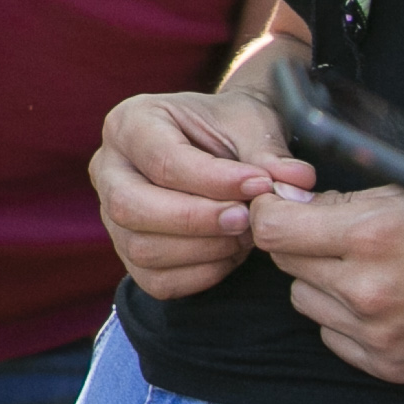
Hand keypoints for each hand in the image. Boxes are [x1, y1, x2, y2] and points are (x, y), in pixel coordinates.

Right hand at [92, 87, 313, 295]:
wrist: (221, 145)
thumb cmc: (231, 130)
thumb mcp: (252, 125)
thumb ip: (269, 154)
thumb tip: (295, 183)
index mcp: (130, 123)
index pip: (161, 161)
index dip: (214, 180)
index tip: (262, 185)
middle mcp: (108, 168)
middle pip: (131, 207)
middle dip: (196, 220)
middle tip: (246, 219)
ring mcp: (110, 214)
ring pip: (142, 248)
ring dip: (203, 249)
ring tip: (245, 234)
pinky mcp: (128, 251)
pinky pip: (155, 279)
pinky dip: (200, 274)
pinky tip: (230, 253)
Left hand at [255, 185, 403, 382]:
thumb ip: (339, 200)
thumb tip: (282, 201)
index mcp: (371, 237)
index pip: (271, 229)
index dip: (270, 213)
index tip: (280, 209)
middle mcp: (367, 290)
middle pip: (285, 262)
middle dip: (302, 245)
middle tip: (336, 239)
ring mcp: (376, 333)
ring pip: (304, 299)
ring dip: (322, 283)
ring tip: (367, 272)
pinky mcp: (386, 365)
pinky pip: (331, 334)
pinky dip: (344, 319)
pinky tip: (381, 304)